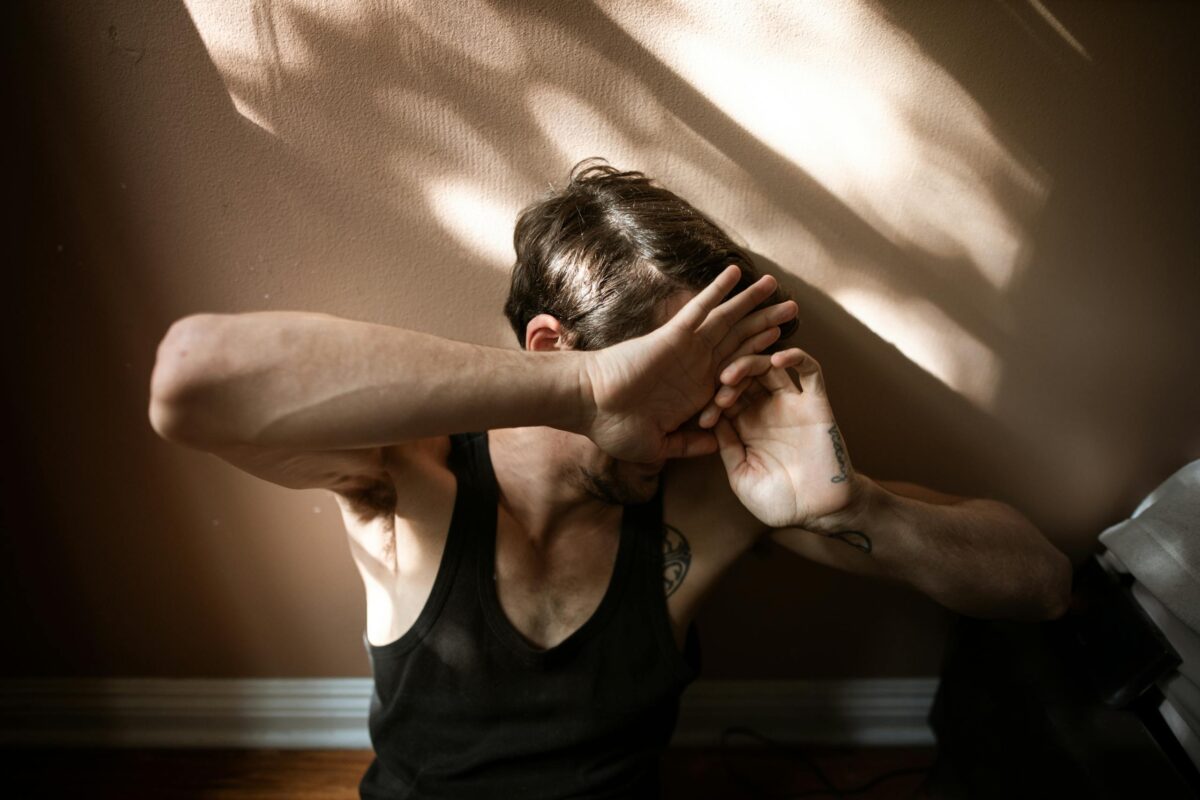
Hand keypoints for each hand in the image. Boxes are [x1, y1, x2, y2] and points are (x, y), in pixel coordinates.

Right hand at [580, 265, 797, 462]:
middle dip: (767, 322)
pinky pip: (700, 309)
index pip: (737, 369)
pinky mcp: (674, 337)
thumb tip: (714, 447)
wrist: (589, 408)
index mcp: (697, 392)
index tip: (786, 348)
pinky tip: (736, 273)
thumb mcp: (660, 447)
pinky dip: (718, 291)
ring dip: (752, 302)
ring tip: (777, 285)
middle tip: (795, 307)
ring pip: (728, 320)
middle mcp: (696, 366)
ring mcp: (687, 350)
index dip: (761, 356)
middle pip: (740, 339)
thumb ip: (689, 445)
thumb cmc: (615, 429)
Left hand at [706, 350, 861, 529]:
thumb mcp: (742, 476)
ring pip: (769, 367)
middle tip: (719, 392)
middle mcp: (766, 411)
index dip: (711, 401)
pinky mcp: (816, 404)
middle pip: (743, 377)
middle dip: (726, 379)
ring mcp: (791, 405)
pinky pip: (810, 371)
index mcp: (746, 426)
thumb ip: (727, 448)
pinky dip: (795, 357)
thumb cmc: (780, 502)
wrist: (819, 514)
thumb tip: (711, 421)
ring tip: (733, 375)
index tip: (703, 419)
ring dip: (749, 363)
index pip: (724, 398)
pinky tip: (778, 359)